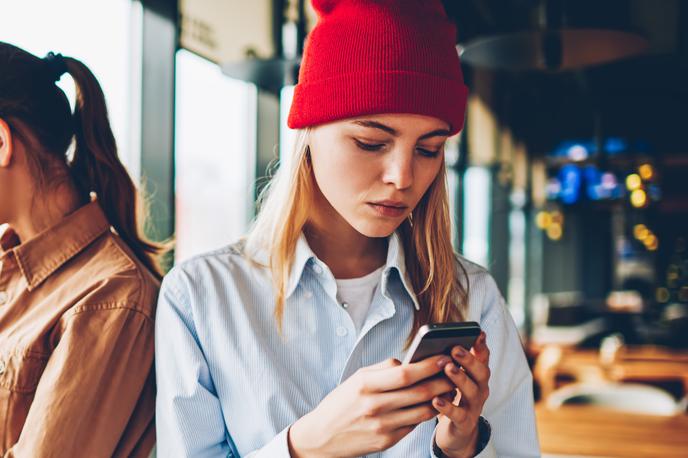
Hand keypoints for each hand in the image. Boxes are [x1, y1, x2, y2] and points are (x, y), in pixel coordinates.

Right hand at [288, 355, 454, 457]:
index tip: (443, 356)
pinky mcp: (386, 441)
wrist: (322, 436)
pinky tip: (432, 405)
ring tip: (449, 388)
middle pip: (419, 392)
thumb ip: (383, 369)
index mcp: (366, 384)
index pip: (406, 373)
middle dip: (442, 381)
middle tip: (454, 372)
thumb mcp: (357, 379)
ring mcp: (382, 425)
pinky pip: (414, 425)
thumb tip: (410, 362)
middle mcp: (375, 405)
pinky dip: (426, 414)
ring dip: (440, 399)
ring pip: (422, 411)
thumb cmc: (341, 403)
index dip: (429, 365)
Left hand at [433, 332, 490, 457]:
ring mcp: (474, 407)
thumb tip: (431, 342)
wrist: (457, 432)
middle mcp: (480, 389)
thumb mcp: (452, 378)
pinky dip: (447, 407)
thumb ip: (447, 362)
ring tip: (448, 368)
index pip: (483, 358)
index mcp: (477, 376)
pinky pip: (458, 415)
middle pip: (481, 372)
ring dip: (460, 378)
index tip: (477, 332)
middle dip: (469, 360)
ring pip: (471, 391)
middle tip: (456, 349)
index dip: (481, 346)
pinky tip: (436, 400)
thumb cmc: (452, 398)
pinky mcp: (465, 423)